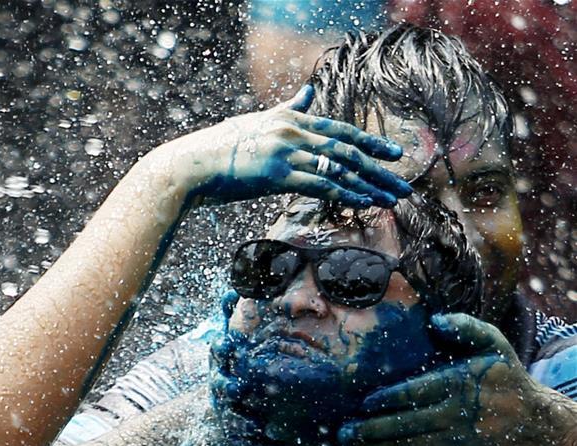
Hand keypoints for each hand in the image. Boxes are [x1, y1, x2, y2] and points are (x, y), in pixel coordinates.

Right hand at [154, 85, 412, 208]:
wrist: (193, 165)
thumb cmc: (220, 148)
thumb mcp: (257, 122)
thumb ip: (288, 108)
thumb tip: (309, 92)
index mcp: (290, 119)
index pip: (339, 130)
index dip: (370, 142)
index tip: (393, 153)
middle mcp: (292, 131)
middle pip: (347, 149)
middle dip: (379, 166)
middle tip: (404, 180)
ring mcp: (286, 152)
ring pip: (339, 168)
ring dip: (370, 184)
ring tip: (392, 198)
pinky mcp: (277, 175)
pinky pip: (320, 185)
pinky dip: (346, 194)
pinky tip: (365, 202)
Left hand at [338, 313, 549, 445]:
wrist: (535, 425)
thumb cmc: (506, 379)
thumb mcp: (494, 345)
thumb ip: (466, 328)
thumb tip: (436, 320)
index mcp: (458, 385)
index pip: (418, 393)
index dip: (390, 399)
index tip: (365, 402)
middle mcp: (453, 416)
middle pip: (406, 425)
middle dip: (371, 430)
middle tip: (343, 432)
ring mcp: (453, 442)